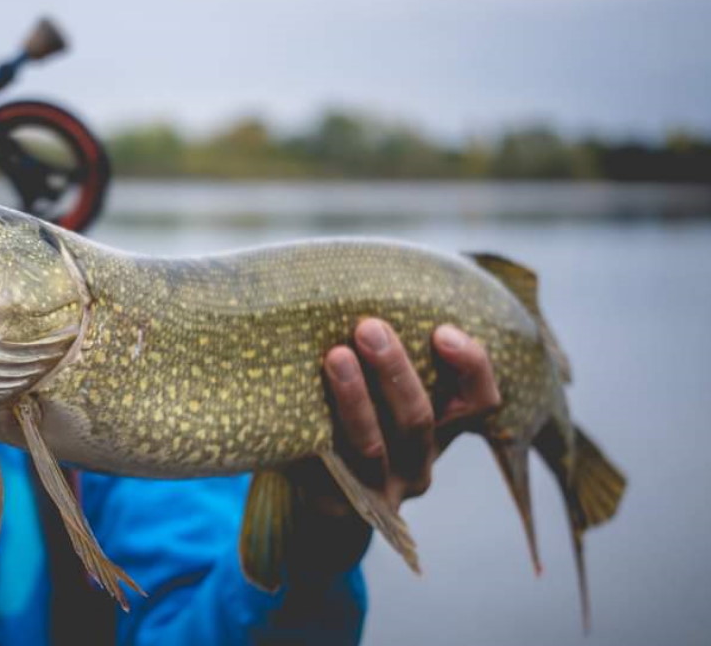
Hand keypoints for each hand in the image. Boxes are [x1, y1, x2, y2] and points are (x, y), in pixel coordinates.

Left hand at [285, 319, 498, 571]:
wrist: (314, 481)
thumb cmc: (352, 407)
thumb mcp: (380, 381)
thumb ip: (387, 344)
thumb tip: (374, 271)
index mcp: (442, 427)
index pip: (479, 402)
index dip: (470, 368)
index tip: (442, 331)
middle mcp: (419, 462)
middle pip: (418, 420)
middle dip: (394, 370)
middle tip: (368, 327)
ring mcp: (380, 488)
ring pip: (373, 446)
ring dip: (355, 400)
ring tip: (335, 357)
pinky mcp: (338, 502)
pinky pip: (327, 468)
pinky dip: (314, 432)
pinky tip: (294, 400)